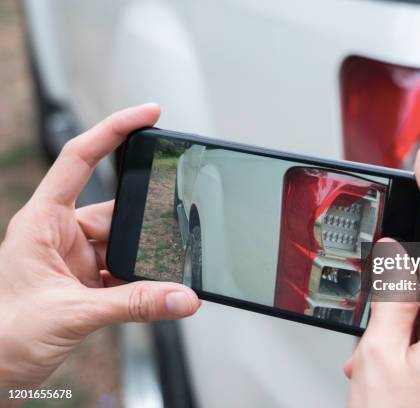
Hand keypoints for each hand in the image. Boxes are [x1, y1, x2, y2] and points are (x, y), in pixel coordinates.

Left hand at [0, 104, 200, 390]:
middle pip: (116, 212)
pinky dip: (143, 284)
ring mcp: (74, 259)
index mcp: (41, 221)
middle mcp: (59, 234)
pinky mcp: (85, 282)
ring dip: (145, 263)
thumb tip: (182, 297)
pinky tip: (157, 293)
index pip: (80, 159)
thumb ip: (134, 304)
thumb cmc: (2, 335)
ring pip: (125, 246)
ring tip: (166, 276)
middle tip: (173, 235)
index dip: (114, 129)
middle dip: (145, 226)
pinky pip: (125, 273)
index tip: (149, 114)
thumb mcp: (72, 314)